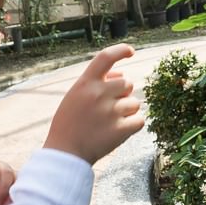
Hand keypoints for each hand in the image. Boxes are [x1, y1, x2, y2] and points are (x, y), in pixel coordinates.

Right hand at [44, 44, 143, 163]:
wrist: (65, 153)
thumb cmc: (69, 123)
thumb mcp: (75, 96)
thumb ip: (96, 82)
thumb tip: (123, 74)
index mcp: (85, 83)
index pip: (106, 57)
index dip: (121, 50)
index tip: (130, 51)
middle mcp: (99, 94)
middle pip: (127, 83)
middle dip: (122, 93)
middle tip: (108, 107)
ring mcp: (110, 112)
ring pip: (135, 103)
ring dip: (127, 111)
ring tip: (109, 122)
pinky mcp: (120, 130)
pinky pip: (140, 120)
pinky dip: (133, 125)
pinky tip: (119, 130)